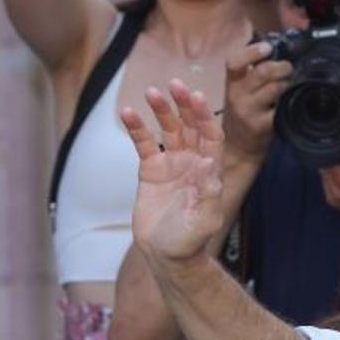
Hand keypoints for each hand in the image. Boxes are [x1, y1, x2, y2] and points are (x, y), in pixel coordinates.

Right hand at [123, 80, 225, 263]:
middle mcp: (192, 162)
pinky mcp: (150, 170)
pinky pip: (143, 143)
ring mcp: (171, 164)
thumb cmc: (189, 241)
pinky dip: (136, 128)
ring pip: (168, 129)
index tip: (195, 97)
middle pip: (190, 126)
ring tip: (151, 92)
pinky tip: (128, 112)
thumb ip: (208, 192)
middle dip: (184, 105)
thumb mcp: (204, 220)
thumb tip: (211, 160)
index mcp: (209, 171)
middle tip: (175, 84)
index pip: (211, 136)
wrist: (165, 255)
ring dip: (161, 109)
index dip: (204, 116)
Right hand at [222, 41, 290, 161]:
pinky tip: (291, 102)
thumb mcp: (238, 92)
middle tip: (289, 68)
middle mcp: (237, 96)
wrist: (238, 149)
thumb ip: (250, 73)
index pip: (234, 62)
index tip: (268, 47)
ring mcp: (249, 112)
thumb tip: (274, 49)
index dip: (252, 51)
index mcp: (231, 84)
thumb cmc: (242, 114)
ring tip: (290, 85)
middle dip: (282, 66)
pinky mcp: (262, 126)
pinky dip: (290, 101)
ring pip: (275, 88)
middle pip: (262, 72)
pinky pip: (281, 108)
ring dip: (288, 83)